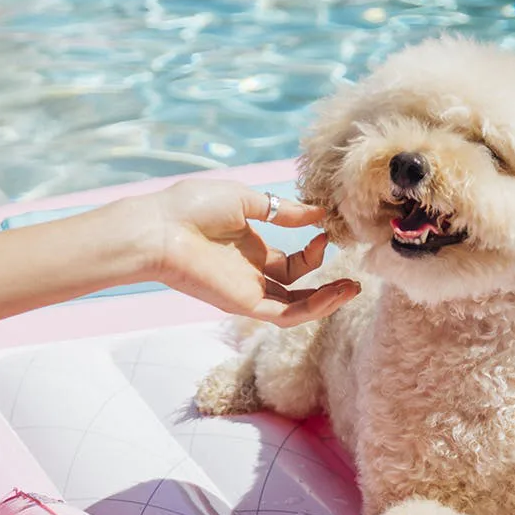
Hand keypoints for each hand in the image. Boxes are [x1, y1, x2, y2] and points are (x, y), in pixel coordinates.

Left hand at [143, 179, 359, 326]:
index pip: (293, 261)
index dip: (314, 251)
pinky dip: (312, 308)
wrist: (160, 228)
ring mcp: (250, 292)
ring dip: (327, 300)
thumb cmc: (192, 206)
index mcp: (252, 250)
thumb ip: (283, 210)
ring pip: (297, 306)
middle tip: (354, 275)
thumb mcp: (247, 200)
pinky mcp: (246, 305)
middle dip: (327, 282)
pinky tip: (334, 293)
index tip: (327, 231)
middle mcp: (253, 274)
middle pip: (299, 286)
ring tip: (353, 289)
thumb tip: (318, 212)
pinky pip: (287, 314)